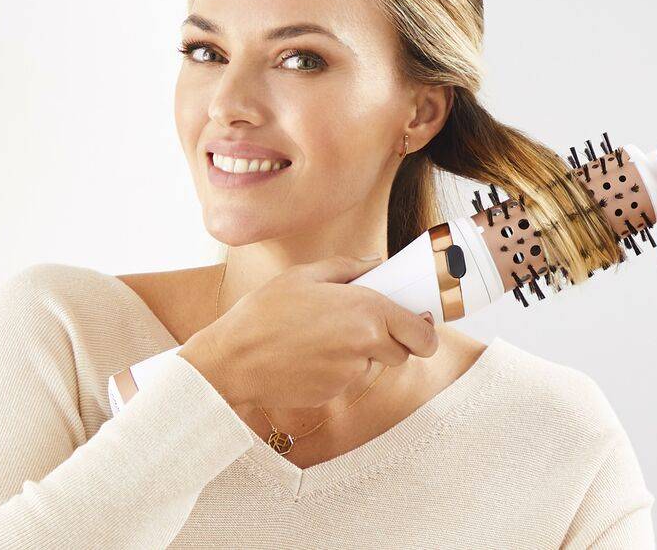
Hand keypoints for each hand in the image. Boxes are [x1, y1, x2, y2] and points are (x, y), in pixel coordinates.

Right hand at [181, 255, 438, 410]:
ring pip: (375, 366)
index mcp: (366, 310)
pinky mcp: (334, 392)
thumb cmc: (264, 313)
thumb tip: (376, 263)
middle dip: (394, 341)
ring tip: (326, 337)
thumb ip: (348, 268)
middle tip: (367, 327)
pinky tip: (311, 355)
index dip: (424, 330)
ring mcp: (350, 373)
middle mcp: (365, 345)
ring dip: (364, 355)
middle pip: (405, 352)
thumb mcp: (304, 275)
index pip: (423, 333)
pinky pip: (349, 379)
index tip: (417, 323)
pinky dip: (340, 370)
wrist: (232, 359)